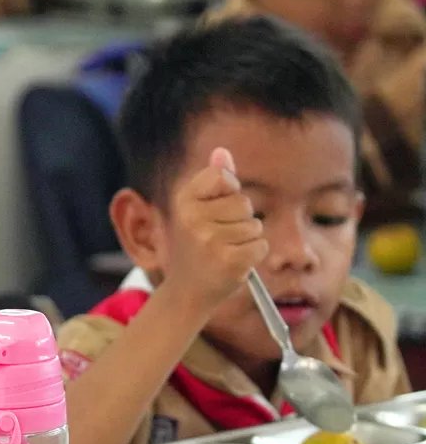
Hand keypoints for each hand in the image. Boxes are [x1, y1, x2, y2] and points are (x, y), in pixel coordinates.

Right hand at [163, 147, 267, 311]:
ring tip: (224, 252)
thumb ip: (213, 180)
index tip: (215, 211)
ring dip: (246, 240)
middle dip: (239, 220)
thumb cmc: (196, 248)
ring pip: (254, 225)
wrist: (186, 292)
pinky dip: (253, 256)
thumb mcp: (198, 211)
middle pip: (243, 203)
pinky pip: (261, 245)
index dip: (228, 192)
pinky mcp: (228, 260)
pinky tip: (233, 264)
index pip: (222, 177)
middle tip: (217, 239)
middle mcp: (192, 218)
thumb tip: (222, 151)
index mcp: (183, 202)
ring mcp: (209, 240)